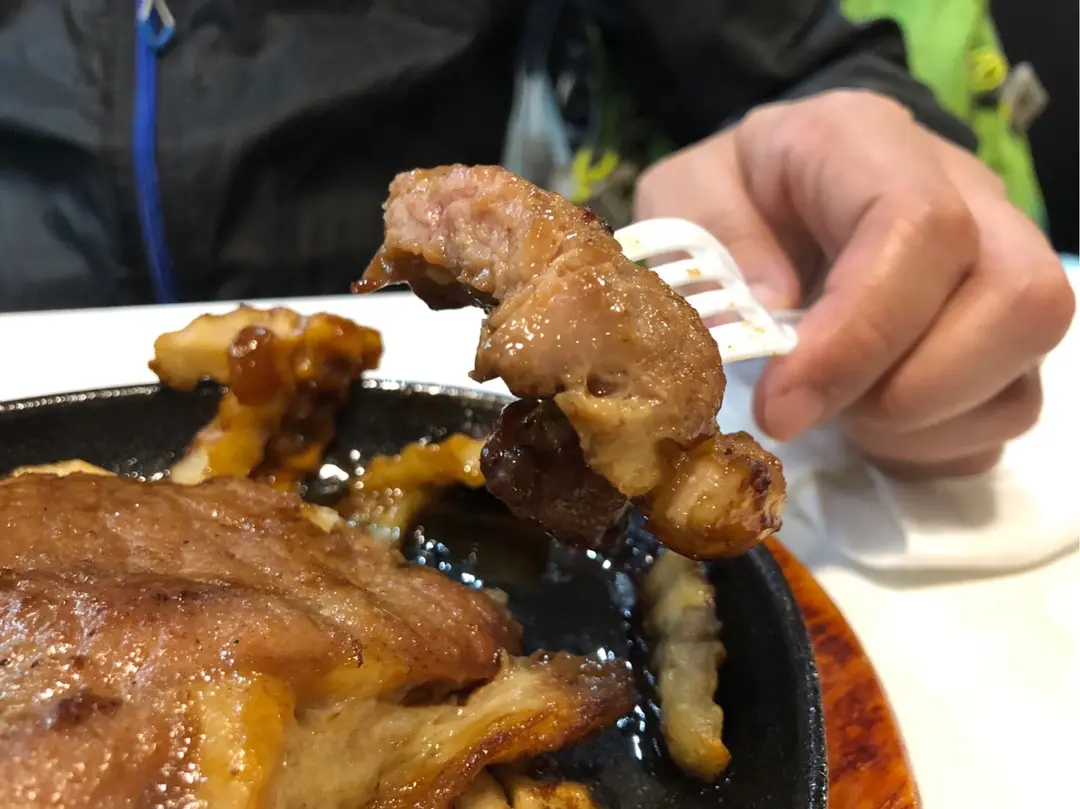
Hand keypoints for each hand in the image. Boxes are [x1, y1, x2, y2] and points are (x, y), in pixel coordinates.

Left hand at [635, 90, 1074, 477]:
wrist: (777, 187)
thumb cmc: (732, 193)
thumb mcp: (683, 194)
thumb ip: (712, 238)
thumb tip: (771, 319)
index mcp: (871, 145)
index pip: (921, 228)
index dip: (860, 334)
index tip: (781, 406)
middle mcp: (969, 199)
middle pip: (1019, 302)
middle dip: (909, 393)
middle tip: (813, 410)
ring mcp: (1000, 269)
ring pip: (1021, 370)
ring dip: (919, 428)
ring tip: (837, 414)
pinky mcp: (1002, 338)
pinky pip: (1005, 413)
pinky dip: (933, 445)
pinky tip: (867, 424)